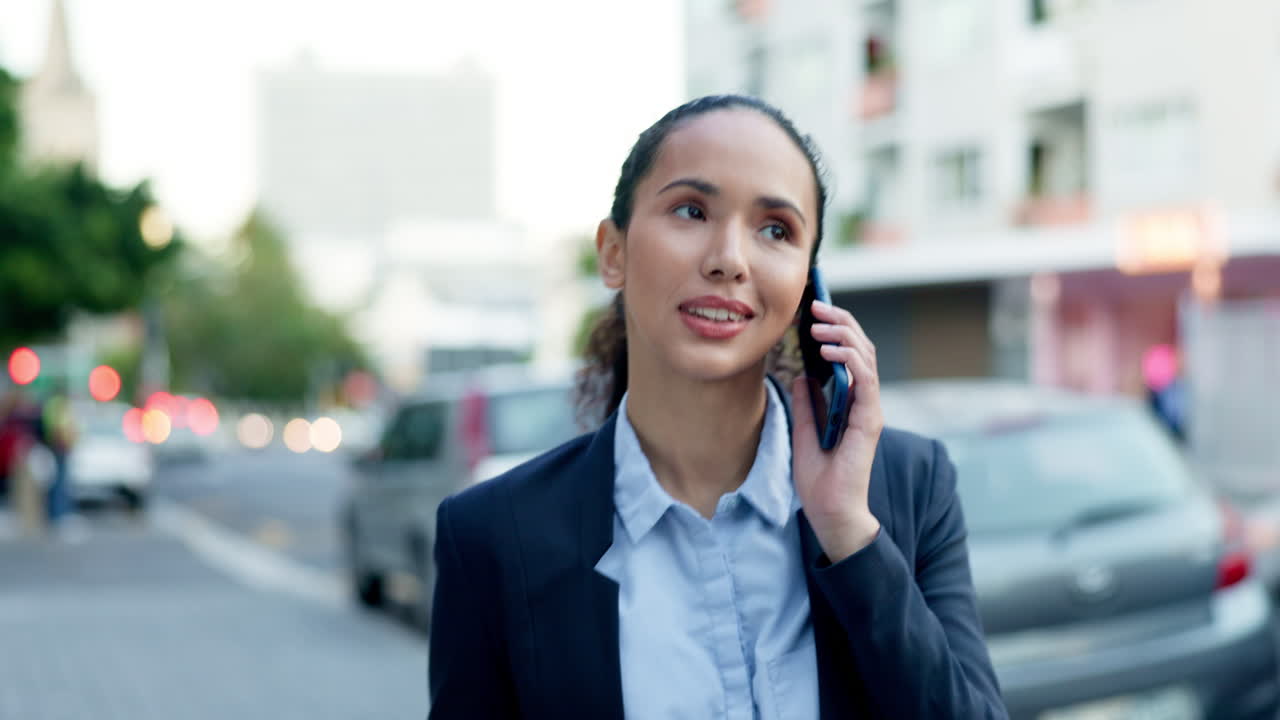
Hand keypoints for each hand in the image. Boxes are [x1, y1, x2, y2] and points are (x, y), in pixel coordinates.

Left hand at [790, 300, 884, 562]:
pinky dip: (850, 361)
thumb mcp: (804, 430)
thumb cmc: (819, 478)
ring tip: (819, 324)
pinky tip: (829, 351)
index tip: (812, 312)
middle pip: (860, 348)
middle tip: (816, 305)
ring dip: (843, 335)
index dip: (835, 330)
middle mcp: (864, 401)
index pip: (849, 355)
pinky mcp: (870, 420)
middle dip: (840, 322)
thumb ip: (806, 402)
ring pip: (865, 357)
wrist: (829, 511)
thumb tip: (800, 375)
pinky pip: (865, 381)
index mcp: (850, 401)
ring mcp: (870, 409)